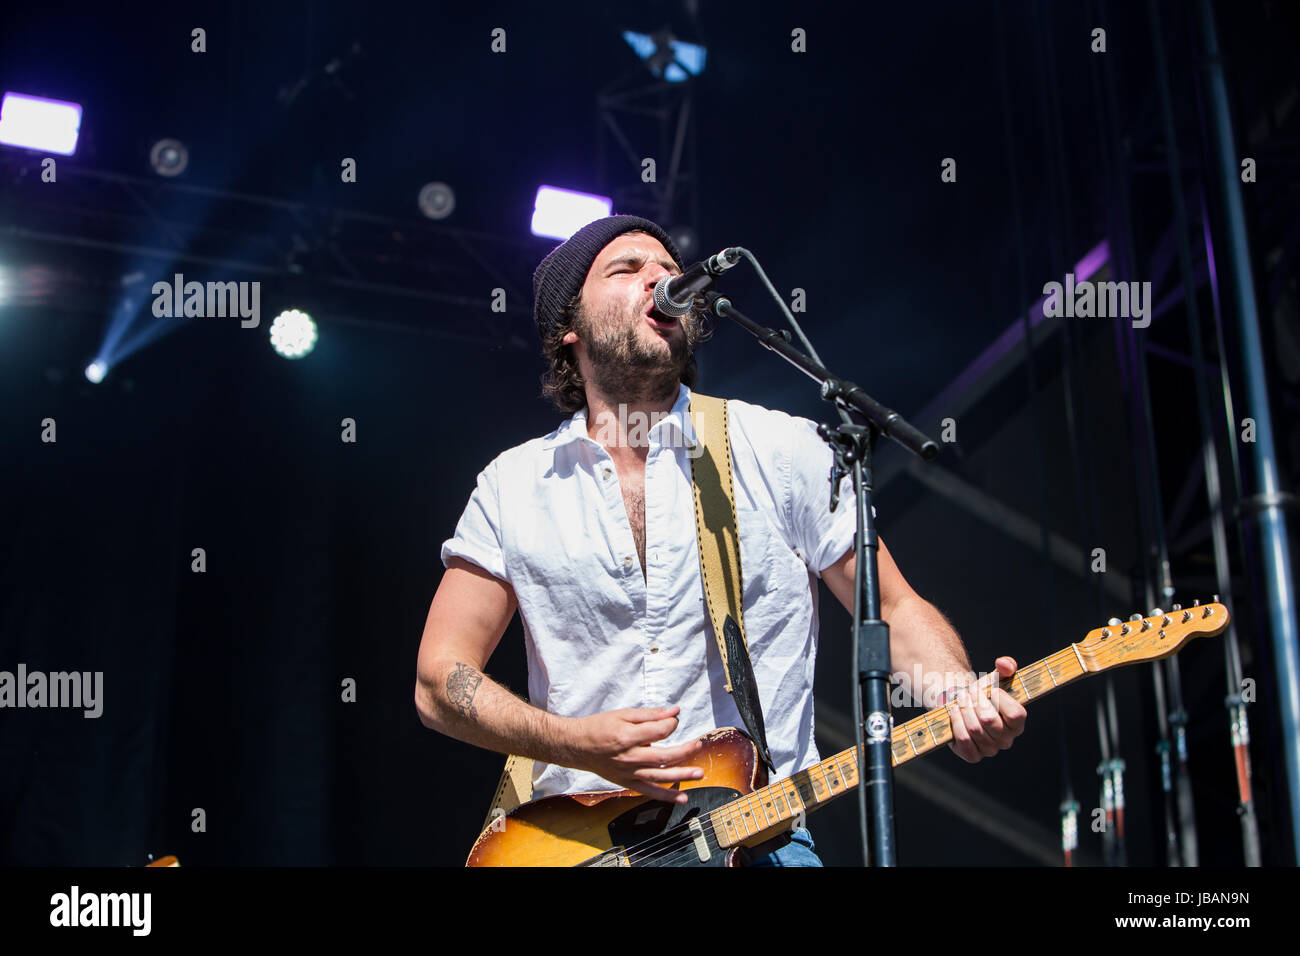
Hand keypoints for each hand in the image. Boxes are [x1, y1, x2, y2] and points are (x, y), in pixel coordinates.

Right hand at [568, 705, 703, 802]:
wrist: (578, 746)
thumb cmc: (600, 727)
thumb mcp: (623, 714)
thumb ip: (650, 714)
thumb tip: (674, 711)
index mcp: (627, 737)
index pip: (659, 732)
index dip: (672, 724)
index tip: (674, 720)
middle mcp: (629, 757)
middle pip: (663, 756)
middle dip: (685, 750)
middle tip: (699, 744)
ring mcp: (628, 773)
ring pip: (660, 776)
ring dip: (682, 775)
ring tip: (700, 773)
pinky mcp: (627, 783)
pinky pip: (649, 792)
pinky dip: (666, 796)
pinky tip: (683, 797)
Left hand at [945, 657, 1026, 762]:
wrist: (962, 703)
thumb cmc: (983, 692)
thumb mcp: (997, 676)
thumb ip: (1007, 665)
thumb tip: (1004, 664)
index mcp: (1018, 723)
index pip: (1016, 715)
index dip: (1001, 700)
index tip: (992, 690)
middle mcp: (1006, 740)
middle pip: (989, 720)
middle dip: (975, 701)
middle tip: (969, 692)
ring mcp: (990, 749)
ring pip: (974, 729)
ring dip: (963, 709)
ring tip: (961, 698)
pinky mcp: (973, 755)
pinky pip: (963, 740)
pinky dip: (956, 723)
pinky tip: (954, 711)